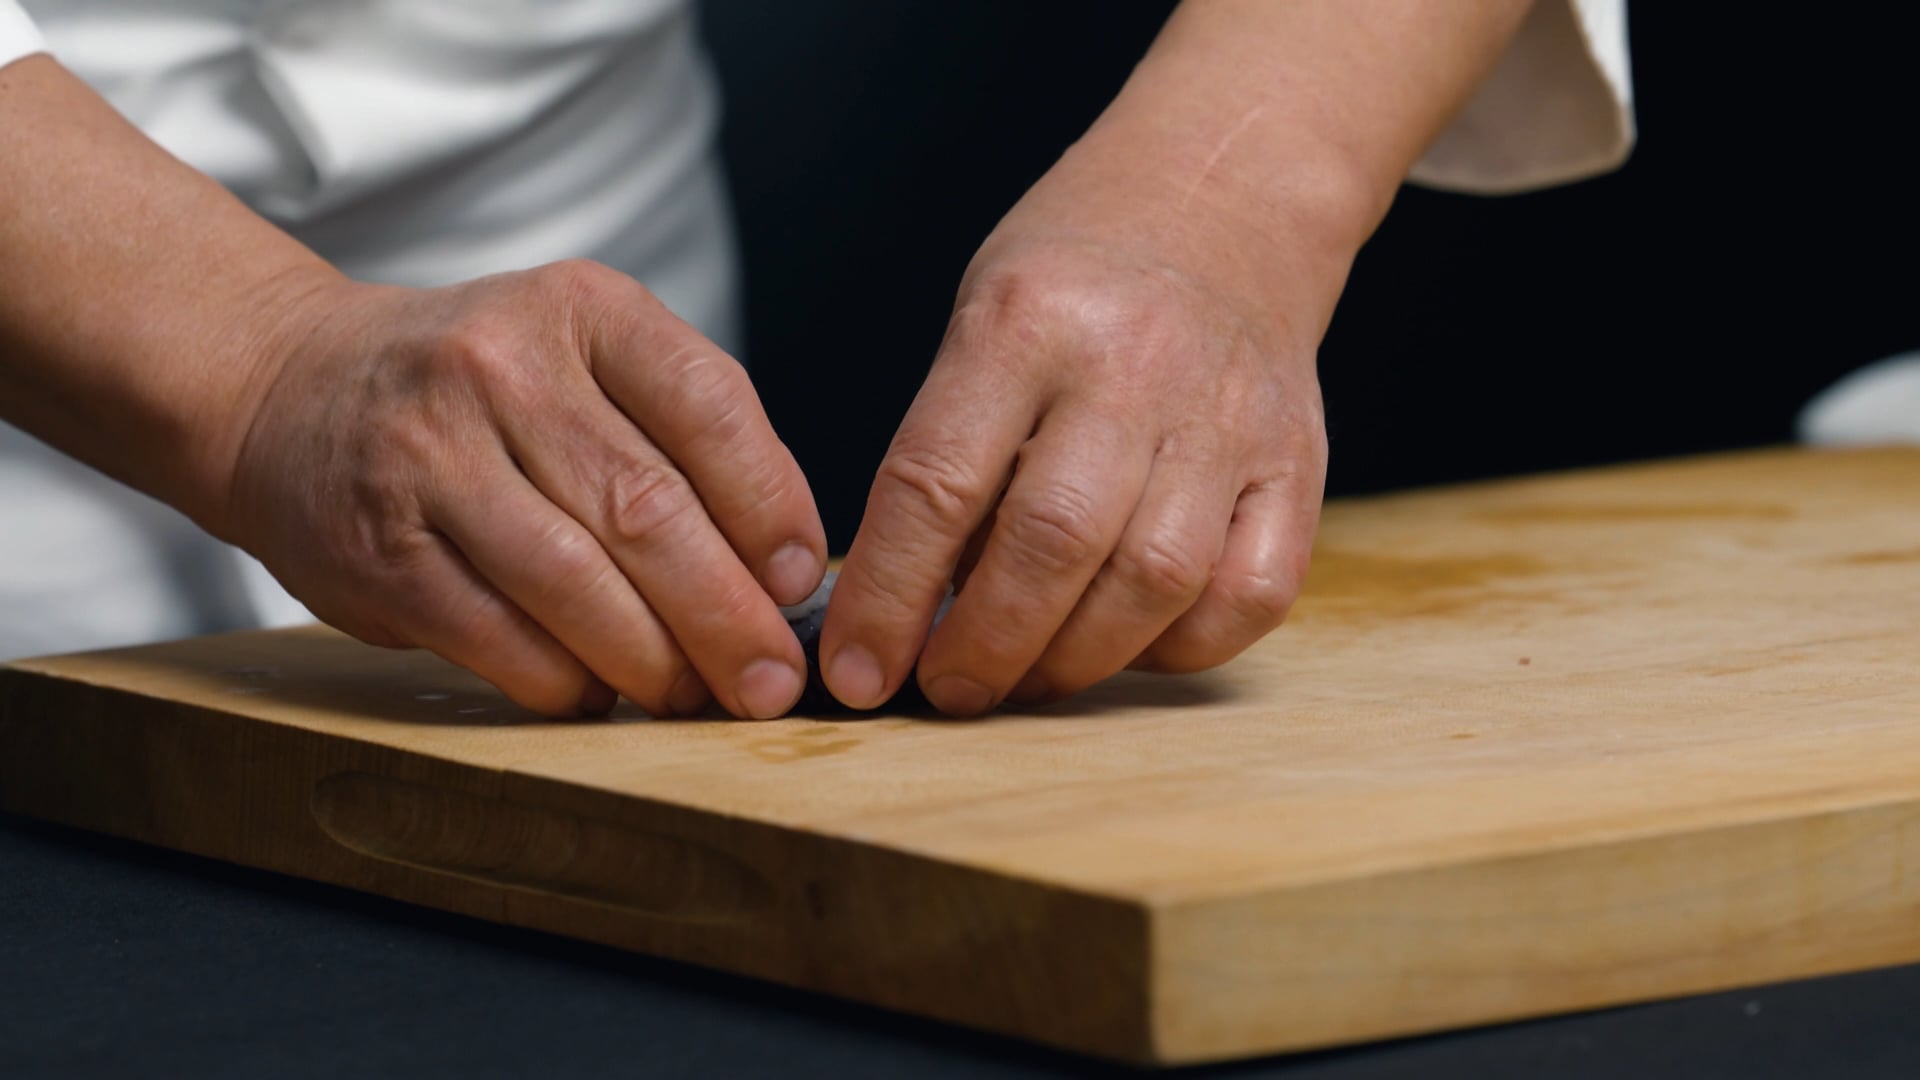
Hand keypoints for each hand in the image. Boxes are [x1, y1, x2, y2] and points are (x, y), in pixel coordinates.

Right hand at [220, 261, 826, 717]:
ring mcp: (429, 457)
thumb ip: (680, 435)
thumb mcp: (581, 355)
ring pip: (575, 584)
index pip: (709, 406)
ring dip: (652, 661)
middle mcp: (501, 368)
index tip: (801, 584)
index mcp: (581, 310)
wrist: (286, 387)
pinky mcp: (379, 549)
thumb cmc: (473, 389)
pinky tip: (597, 694)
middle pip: (647, 510)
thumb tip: (786, 569)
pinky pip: (499, 638)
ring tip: (693, 695)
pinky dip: (565, 682)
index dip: (772, 508)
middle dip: (726, 614)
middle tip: (769, 679)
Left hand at [821, 223, 1328, 714]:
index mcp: (1024, 321)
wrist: (1227, 197)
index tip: (857, 670)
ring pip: (1153, 583)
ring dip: (1075, 661)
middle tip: (949, 689)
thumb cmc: (1076, 276)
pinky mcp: (1297, 462)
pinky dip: (1182, 646)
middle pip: (1052, 545)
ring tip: (1027, 678)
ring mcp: (1227, 418)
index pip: (937, 483)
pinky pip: (1249, 595)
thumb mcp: (979, 320)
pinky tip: (1131, 643)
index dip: (888, 596)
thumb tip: (910, 610)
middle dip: (984, 648)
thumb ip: (950, 453)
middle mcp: (1132, 367)